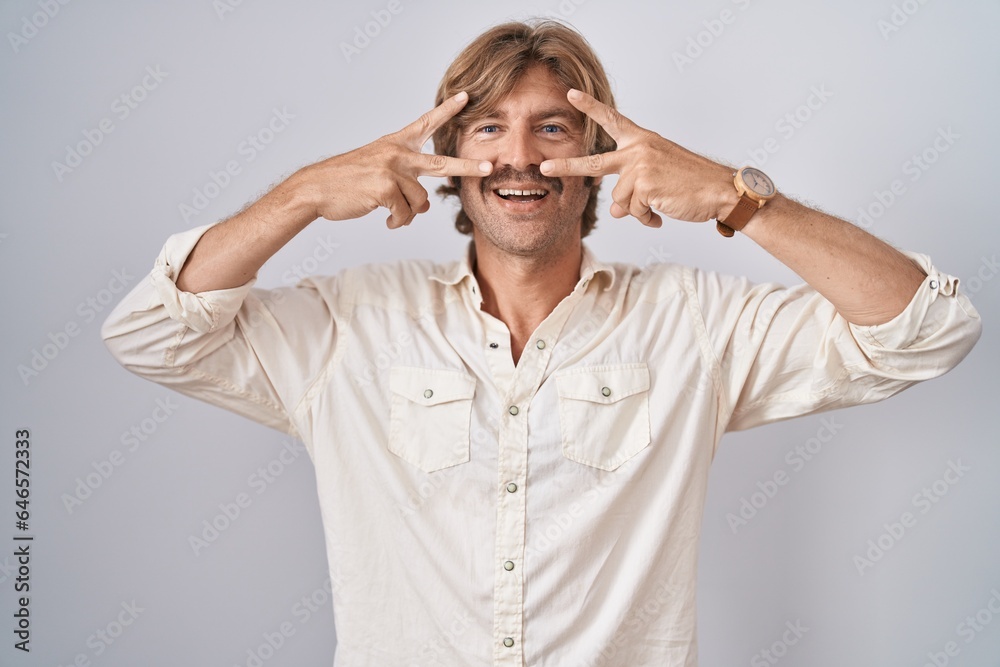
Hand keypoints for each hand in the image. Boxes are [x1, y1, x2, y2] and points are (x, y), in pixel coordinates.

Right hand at [303, 92, 491, 227]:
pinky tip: (387, 221)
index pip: (426, 123)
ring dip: (409, 214)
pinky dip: (398, 222)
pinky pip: (405, 214)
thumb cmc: (347, 181)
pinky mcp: (385, 189)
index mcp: (396, 144)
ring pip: (421, 202)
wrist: (317, 188)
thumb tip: (427, 206)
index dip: (447, 110)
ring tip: (394, 216)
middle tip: (488, 167)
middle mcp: (397, 154)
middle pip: (441, 163)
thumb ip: (406, 181)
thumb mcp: (378, 171)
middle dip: (467, 167)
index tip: (466, 97)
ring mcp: (391, 170)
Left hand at [540, 89, 733, 227]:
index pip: (612, 120)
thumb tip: (615, 211)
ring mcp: (640, 167)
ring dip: (638, 210)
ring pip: (620, 201)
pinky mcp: (644, 185)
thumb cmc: (692, 182)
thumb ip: (631, 188)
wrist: (720, 190)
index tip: (571, 94)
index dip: (590, 107)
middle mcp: (638, 149)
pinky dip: (647, 218)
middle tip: (544, 166)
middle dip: (566, 166)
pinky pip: (634, 211)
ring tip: (659, 204)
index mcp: (642, 141)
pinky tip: (661, 213)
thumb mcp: (656, 179)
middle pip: (593, 163)